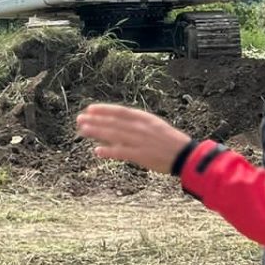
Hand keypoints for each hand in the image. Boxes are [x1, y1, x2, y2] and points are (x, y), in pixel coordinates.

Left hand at [74, 103, 190, 174]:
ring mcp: (140, 141)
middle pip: (113, 122)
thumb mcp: (154, 125)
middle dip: (95, 120)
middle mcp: (140, 128)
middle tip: (80, 119)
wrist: (185, 155)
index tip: (90, 109)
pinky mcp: (141, 155)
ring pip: (114, 135)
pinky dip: (109, 151)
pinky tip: (97, 150)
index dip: (104, 110)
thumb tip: (119, 122)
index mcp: (144, 119)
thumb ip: (137, 123)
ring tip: (83, 130)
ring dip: (98, 132)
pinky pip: (122, 152)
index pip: (120, 112)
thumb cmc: (170, 141)